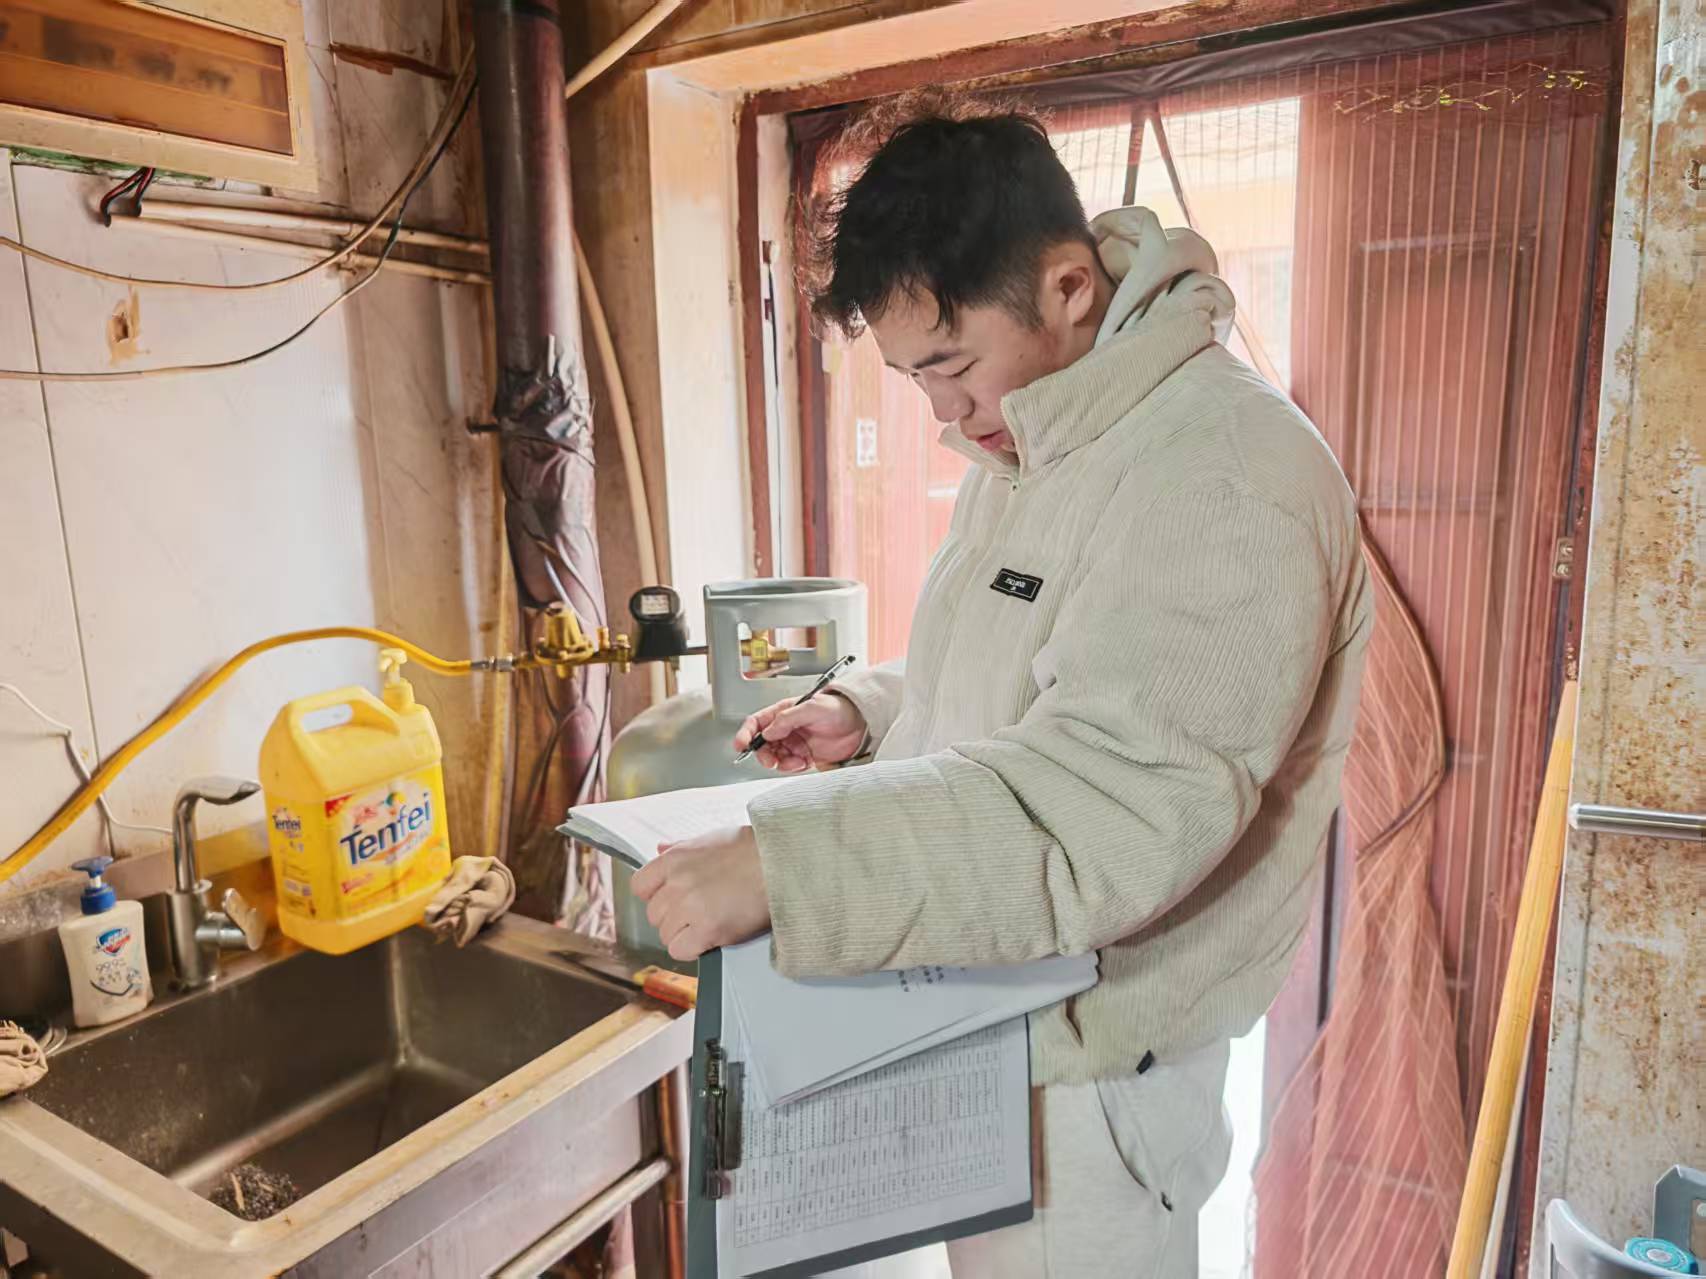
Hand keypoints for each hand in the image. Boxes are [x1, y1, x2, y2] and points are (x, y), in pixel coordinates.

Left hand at [631, 825, 770, 960]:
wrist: (783, 862)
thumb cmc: (752, 850)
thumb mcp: (711, 840)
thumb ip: (681, 848)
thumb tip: (660, 848)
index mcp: (675, 859)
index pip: (640, 886)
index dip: (655, 896)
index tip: (673, 899)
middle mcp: (677, 883)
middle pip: (653, 915)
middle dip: (673, 917)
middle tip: (699, 912)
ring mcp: (691, 907)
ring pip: (666, 935)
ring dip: (684, 934)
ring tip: (710, 921)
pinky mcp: (708, 929)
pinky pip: (680, 950)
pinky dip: (693, 949)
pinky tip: (711, 936)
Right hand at [735, 692, 866, 771]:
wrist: (862, 723)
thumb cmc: (839, 708)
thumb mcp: (813, 707)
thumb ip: (788, 718)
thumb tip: (768, 731)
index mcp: (784, 712)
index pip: (757, 722)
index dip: (746, 733)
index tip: (741, 745)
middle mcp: (786, 728)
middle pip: (762, 743)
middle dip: (763, 753)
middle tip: (770, 760)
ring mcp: (795, 743)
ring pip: (775, 757)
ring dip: (780, 762)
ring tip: (795, 761)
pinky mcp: (805, 756)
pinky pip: (789, 765)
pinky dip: (791, 767)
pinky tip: (802, 763)